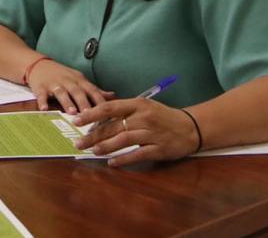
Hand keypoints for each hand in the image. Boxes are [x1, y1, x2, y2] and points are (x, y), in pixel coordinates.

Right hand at [26, 59, 112, 113]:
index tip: (107, 112)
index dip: (99, 101)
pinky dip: (42, 101)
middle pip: (78, 92)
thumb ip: (94, 90)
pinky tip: (44, 109)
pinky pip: (41, 95)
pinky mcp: (40, 87)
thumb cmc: (62, 76)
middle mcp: (68, 82)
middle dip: (84, 103)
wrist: (39, 65)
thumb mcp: (79, 80)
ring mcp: (54, 84)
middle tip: (90, 114)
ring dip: (67, 102)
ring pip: (62, 93)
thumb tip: (113, 96)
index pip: (92, 91)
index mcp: (80, 81)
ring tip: (72, 112)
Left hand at [72, 98, 199, 165]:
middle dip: (93, 135)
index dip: (91, 114)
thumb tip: (98, 119)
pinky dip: (123, 159)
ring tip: (93, 151)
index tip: (76, 120)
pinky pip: (137, 154)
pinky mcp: (159, 149)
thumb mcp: (144, 107)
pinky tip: (112, 163)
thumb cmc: (163, 116)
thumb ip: (124, 112)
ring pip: (123, 140)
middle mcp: (144, 117)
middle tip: (79, 143)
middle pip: (113, 126)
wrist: (191, 127)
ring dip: (106, 146)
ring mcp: (152, 133)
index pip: (110, 108)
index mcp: (138, 104)